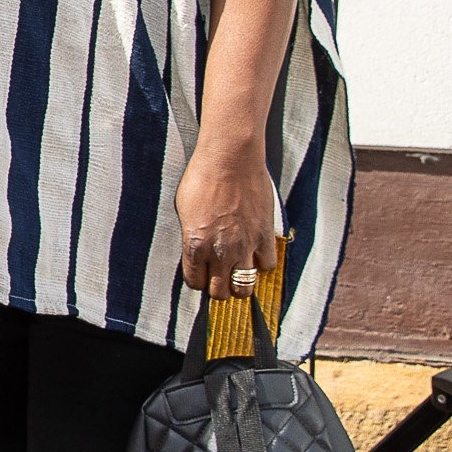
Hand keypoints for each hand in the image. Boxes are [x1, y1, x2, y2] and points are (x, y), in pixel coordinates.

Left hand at [175, 134, 285, 303]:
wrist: (231, 159)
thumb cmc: (203, 178)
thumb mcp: (184, 210)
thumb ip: (192, 236)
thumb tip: (197, 251)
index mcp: (195, 245)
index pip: (195, 283)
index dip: (198, 280)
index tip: (201, 274)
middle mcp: (220, 251)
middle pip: (220, 292)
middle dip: (218, 289)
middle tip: (220, 277)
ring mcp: (245, 246)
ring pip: (245, 287)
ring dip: (240, 283)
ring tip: (238, 272)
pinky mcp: (265, 236)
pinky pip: (267, 265)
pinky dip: (261, 264)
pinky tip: (255, 254)